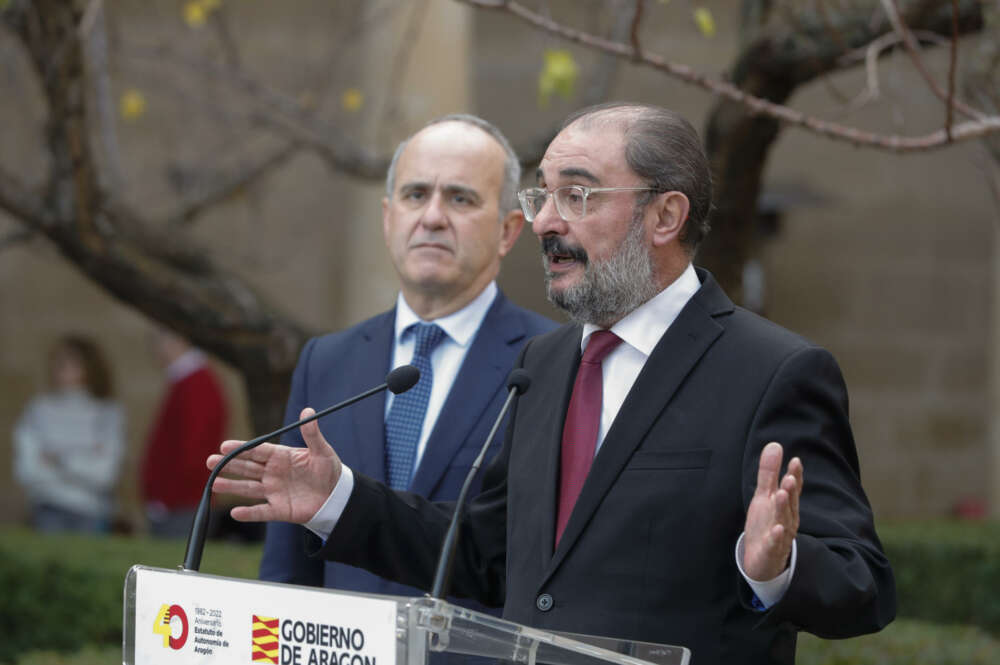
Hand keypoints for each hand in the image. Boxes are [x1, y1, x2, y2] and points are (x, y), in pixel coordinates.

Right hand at [207, 408, 341, 523]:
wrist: (337, 495)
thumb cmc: (328, 470)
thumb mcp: (322, 451)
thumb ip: (312, 434)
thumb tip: (308, 411)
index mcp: (281, 457)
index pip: (257, 451)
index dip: (241, 449)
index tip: (224, 446)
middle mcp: (273, 473)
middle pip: (248, 468)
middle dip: (229, 465)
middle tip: (210, 461)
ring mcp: (274, 492)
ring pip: (249, 489)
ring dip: (232, 486)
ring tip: (213, 484)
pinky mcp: (280, 510)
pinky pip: (262, 512)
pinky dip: (249, 513)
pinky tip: (235, 513)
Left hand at [742, 441, 802, 580]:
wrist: (762, 560)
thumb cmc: (766, 524)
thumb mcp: (764, 496)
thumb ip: (769, 473)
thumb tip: (775, 445)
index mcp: (785, 506)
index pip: (792, 489)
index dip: (794, 476)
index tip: (795, 461)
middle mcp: (786, 519)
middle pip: (790, 504)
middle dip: (790, 491)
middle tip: (789, 477)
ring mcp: (780, 536)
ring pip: (783, 521)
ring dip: (783, 509)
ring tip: (782, 495)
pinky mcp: (770, 550)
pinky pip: (774, 544)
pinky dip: (776, 537)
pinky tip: (776, 529)